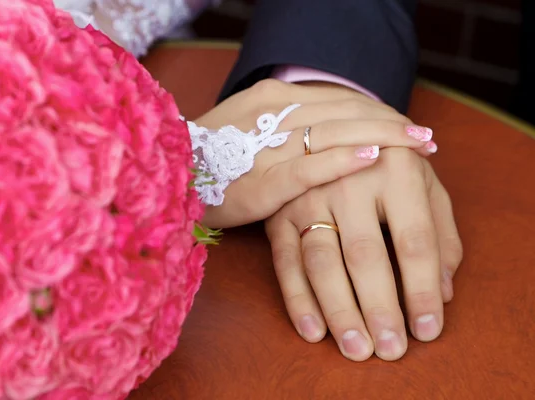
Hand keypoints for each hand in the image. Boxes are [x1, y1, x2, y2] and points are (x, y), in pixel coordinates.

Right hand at [196, 80, 436, 227]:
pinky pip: (304, 166)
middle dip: (388, 123)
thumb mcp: (247, 135)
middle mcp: (269, 114)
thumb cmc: (209, 164)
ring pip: (331, 133)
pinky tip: (372, 158)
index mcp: (268, 100)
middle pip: (341, 112)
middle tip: (426, 136)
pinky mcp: (258, 181)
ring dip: (378, 136)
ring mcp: (262, 146)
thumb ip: (285, 133)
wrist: (166, 183)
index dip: (375, 112)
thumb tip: (328, 138)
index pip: (335, 101)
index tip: (407, 125)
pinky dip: (340, 160)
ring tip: (416, 144)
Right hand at [265, 148, 462, 360]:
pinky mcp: (280, 213)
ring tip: (356, 348)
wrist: (330, 131)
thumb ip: (441, 235)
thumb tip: (444, 293)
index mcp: (396, 171)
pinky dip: (298, 300)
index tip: (428, 330)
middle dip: (379, 308)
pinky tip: (314, 331)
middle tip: (390, 349)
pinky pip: (286, 261)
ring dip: (338, 310)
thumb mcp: (424, 185)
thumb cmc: (388, 165)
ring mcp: (308, 195)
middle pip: (365, 255)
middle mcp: (349, 180)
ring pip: (321, 261)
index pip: (415, 241)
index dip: (422, 291)